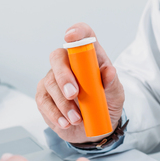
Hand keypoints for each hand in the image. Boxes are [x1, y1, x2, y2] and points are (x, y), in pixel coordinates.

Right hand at [36, 23, 124, 142]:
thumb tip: (108, 71)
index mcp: (89, 57)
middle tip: (74, 93)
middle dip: (64, 75)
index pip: (82, 35)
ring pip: (50, 83)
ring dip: (64, 103)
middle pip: (57, 57)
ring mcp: (53, 79)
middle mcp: (68, 64)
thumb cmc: (106, 104)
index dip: (76, 32)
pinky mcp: (44, 97)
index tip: (71, 36)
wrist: (96, 128)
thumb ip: (112, 83)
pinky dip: (55, 114)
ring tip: (77, 119)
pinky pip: (44, 102)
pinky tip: (66, 123)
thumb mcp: (115, 95)